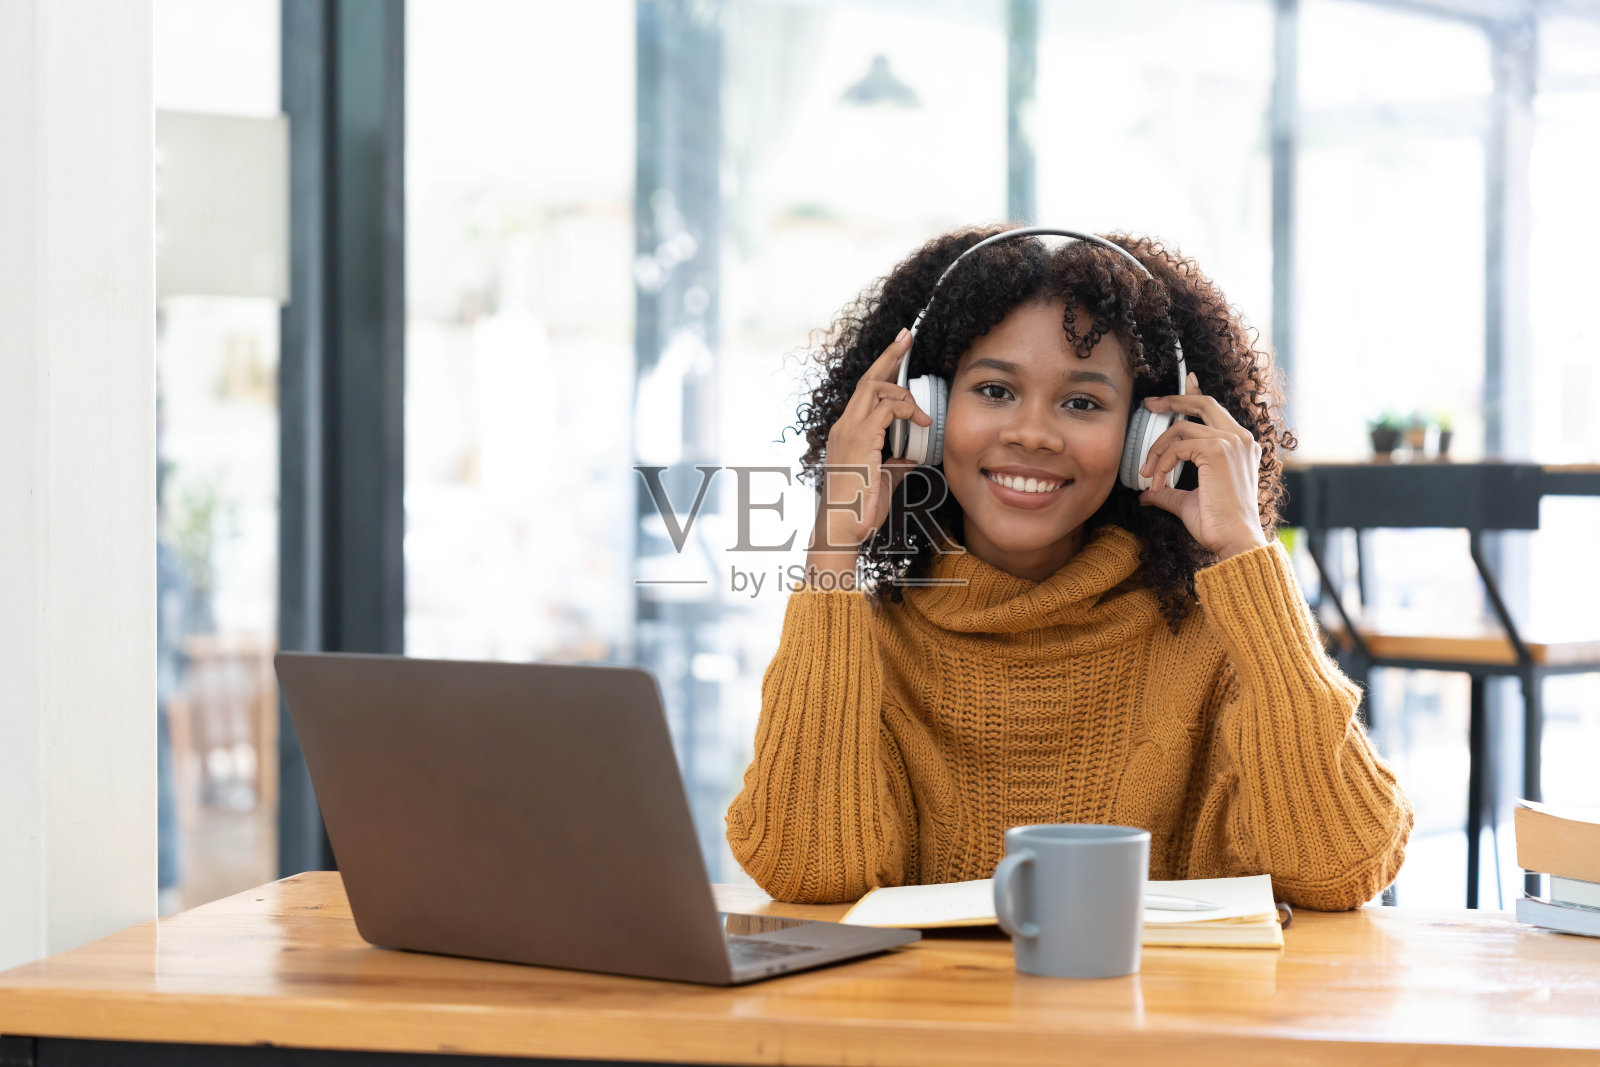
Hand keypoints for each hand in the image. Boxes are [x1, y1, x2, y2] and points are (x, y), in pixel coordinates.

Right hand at [811, 327, 930, 551]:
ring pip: (876, 388)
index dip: (883, 368)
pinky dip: (908, 410)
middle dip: (890, 355)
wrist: (842, 529)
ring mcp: (849, 431)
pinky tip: (922, 423)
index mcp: (848, 433)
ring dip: (903, 388)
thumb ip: (896, 463)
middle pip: (868, 379)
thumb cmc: (858, 511)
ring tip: (922, 407)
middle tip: (908, 335)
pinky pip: (887, 409)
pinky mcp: (860, 440)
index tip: (900, 350)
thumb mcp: (883, 481)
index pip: (865, 392)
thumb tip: (913, 454)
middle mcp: (845, 426)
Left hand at [1136, 372, 1267, 560]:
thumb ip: (1168, 491)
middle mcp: (1241, 439)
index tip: (1184, 382)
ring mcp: (1232, 442)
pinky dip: (1162, 462)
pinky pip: (1178, 446)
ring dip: (1158, 451)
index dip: (1196, 394)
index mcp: (1240, 446)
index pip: (1215, 411)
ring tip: (1147, 475)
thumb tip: (1146, 494)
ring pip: (1182, 429)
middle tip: (1149, 404)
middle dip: (1173, 400)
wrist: (1233, 541)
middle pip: (1203, 404)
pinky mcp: (1218, 450)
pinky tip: (1157, 482)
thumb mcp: (1187, 501)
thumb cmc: (1217, 525)